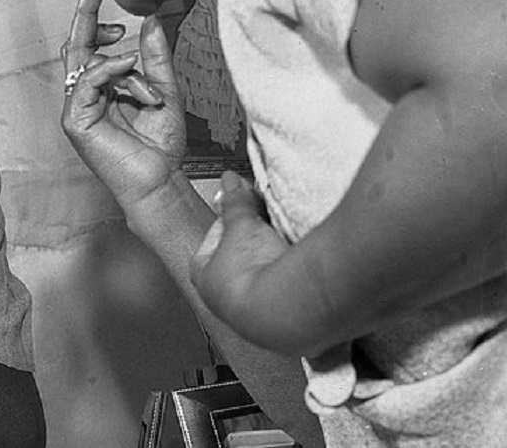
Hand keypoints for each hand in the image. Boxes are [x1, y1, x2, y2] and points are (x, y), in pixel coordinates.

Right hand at [62, 0, 187, 210]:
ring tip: (152, 91)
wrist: (160, 180)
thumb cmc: (161, 144)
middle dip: (84, 14)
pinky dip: (111, 70)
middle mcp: (85, 95)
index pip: (89, 44)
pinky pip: (88, 81)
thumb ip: (155, 56)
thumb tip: (151, 19)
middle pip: (75, 44)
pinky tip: (132, 70)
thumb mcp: (165, 89)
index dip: (89, 14)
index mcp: (102, 87)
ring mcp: (77, 108)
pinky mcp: (75, 120)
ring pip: (87, 62)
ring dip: (125, 66)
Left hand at [190, 171, 291, 332]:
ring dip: (274, 259)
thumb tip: (230, 181)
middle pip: (239, 260)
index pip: (212, 240)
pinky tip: (302, 264)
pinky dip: (291, 278)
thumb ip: (236, 202)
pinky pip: (285, 292)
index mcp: (204, 276)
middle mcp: (225, 301)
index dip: (230, 220)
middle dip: (254, 240)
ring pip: (263, 277)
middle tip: (270, 222)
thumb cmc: (253, 271)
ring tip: (288, 241)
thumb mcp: (243, 225)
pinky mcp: (282, 325)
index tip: (245, 207)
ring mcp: (253, 316)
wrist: (287, 308)